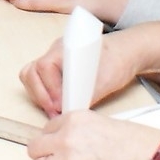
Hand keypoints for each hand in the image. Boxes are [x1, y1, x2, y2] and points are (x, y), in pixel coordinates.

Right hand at [21, 27, 142, 116]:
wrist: (127, 51)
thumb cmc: (118, 59)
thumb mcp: (107, 80)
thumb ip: (89, 95)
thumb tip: (71, 112)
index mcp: (66, 47)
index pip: (44, 66)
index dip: (49, 88)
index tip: (59, 104)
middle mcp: (55, 51)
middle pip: (32, 71)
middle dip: (39, 94)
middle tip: (54, 110)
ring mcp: (54, 59)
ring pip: (32, 76)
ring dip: (39, 95)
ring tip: (54, 110)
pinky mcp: (57, 68)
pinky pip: (40, 80)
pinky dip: (43, 94)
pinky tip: (57, 105)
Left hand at [27, 112, 159, 159]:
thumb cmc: (133, 143)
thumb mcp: (100, 122)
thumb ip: (78, 129)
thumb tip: (68, 140)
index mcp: (72, 120)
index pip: (46, 129)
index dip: (52, 140)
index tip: (56, 146)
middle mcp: (64, 139)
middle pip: (35, 149)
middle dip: (43, 155)